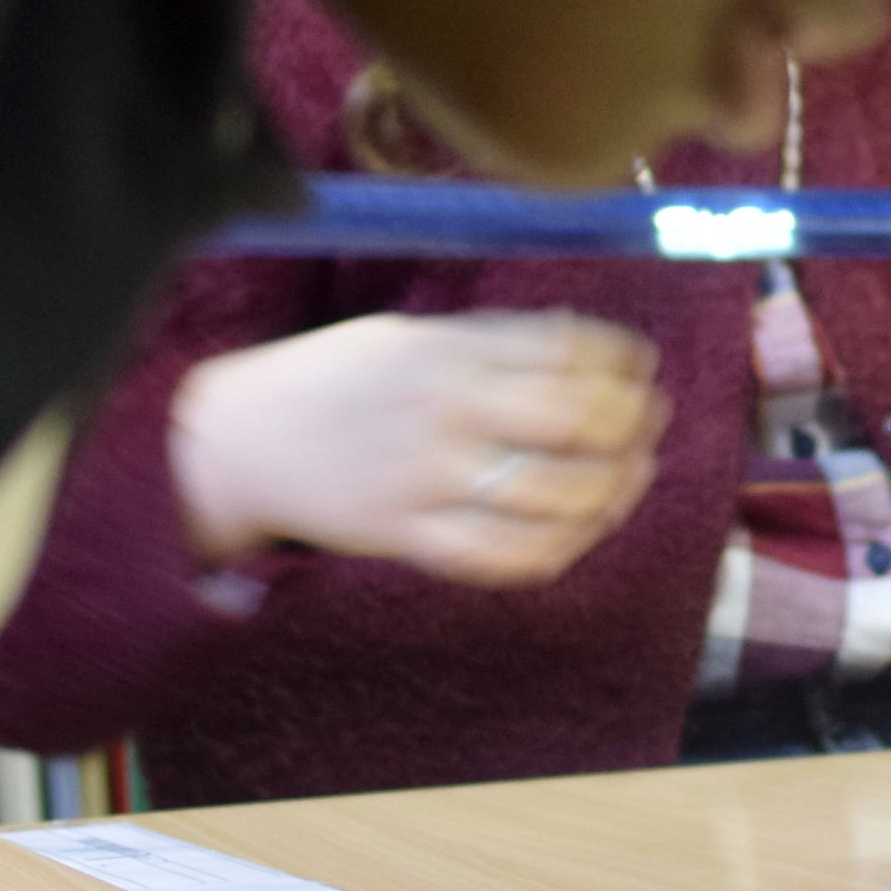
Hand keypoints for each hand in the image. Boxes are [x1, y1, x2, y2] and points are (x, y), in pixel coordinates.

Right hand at [171, 310, 665, 585]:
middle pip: (573, 423)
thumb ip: (488, 342)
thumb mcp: (405, 335)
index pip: (563, 351)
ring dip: (610, 491)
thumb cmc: (331, 381)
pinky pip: (503, 555)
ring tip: (630, 479)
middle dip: (630, 426)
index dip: (620, 362)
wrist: (239, 442)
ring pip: (553, 496)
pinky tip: (578, 532)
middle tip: (651, 424)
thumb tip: (584, 345)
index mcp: (445, 352)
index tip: (645, 369)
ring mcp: (428, 480)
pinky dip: (556, 548)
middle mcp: (443, 413)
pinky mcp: (409, 536)